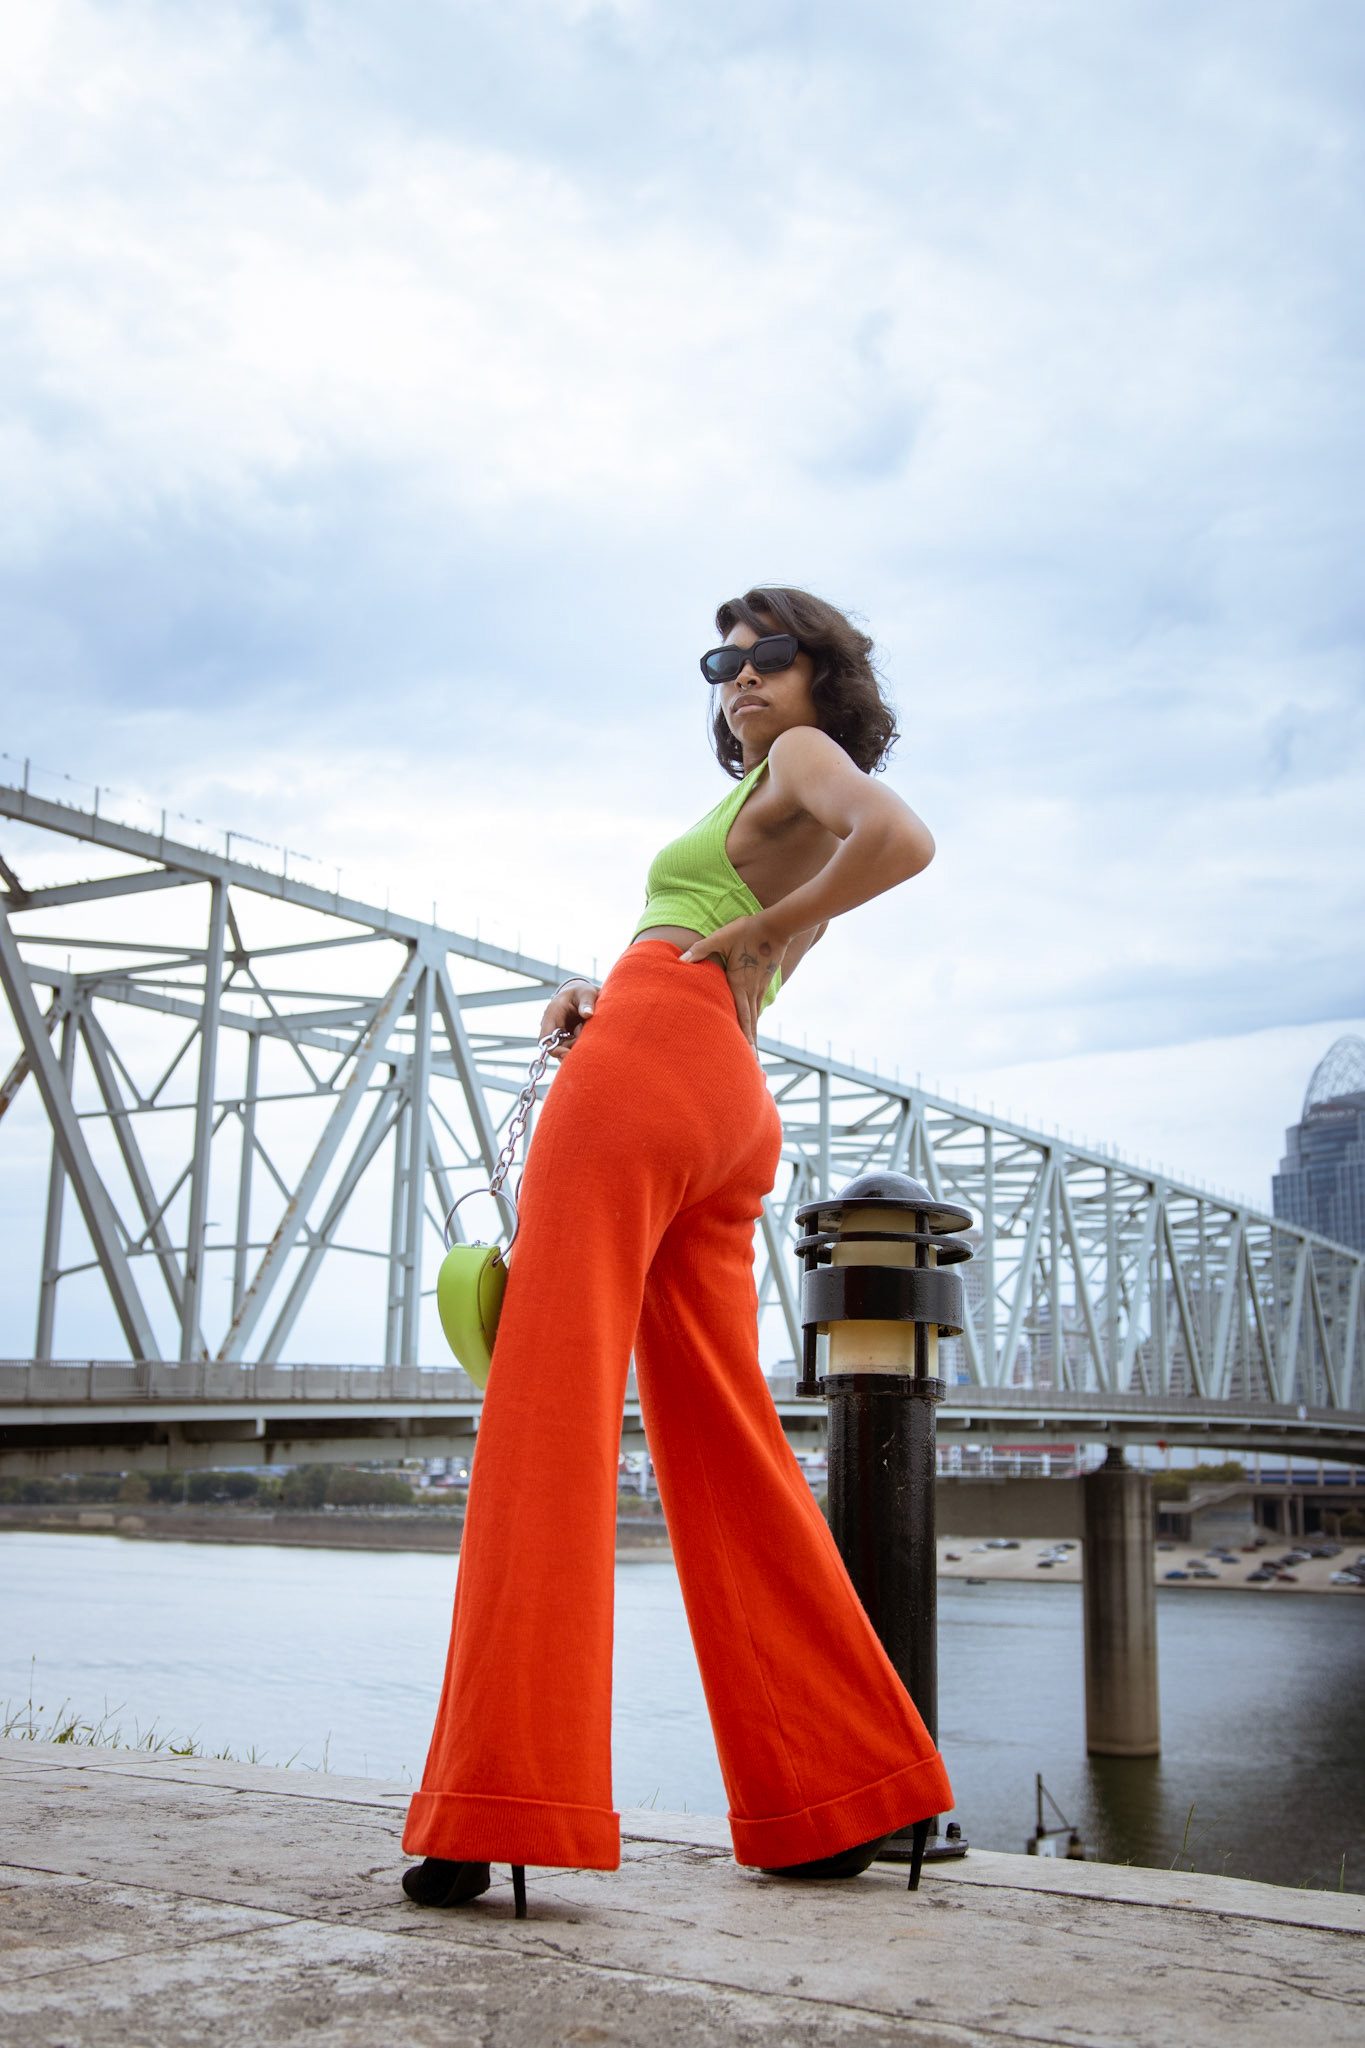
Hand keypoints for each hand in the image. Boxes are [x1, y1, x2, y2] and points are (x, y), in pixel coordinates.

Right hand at [539, 978, 598, 1057]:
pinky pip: (571, 1047)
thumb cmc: (582, 992)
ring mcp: (558, 1033)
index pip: (545, 1038)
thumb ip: (587, 1002)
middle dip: (571, 1047)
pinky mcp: (566, 1038)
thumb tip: (588, 1014)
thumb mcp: (586, 993)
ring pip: (565, 1049)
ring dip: (577, 1045)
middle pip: (556, 1047)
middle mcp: (552, 1026)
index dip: (553, 1049)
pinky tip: (587, 1035)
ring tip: (586, 1028)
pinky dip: (580, 1045)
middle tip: (585, 1034)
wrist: (581, 992)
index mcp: (552, 1014)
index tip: (567, 1055)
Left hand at [679, 914, 787, 1045]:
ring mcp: (758, 990)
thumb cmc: (746, 931)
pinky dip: (754, 1024)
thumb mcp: (721, 937)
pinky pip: (756, 1010)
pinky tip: (752, 1033)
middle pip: (751, 1025)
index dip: (744, 1037)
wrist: (775, 926)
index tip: (746, 1056)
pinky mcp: (762, 986)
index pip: (742, 1016)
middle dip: (751, 1047)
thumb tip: (681, 960)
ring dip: (754, 1038)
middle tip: (754, 1069)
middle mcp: (751, 992)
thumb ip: (701, 949)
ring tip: (754, 1058)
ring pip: (755, 1020)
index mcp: (740, 984)